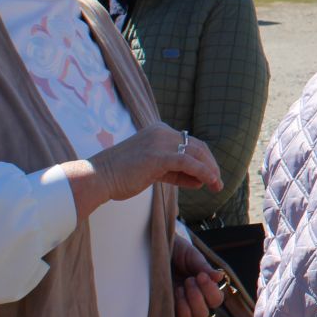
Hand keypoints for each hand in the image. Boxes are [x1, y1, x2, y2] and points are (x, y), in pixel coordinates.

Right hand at [67, 123, 221, 218]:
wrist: (98, 177)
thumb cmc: (122, 176)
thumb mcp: (152, 169)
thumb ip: (175, 171)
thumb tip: (199, 180)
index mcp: (159, 131)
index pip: (190, 143)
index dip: (203, 160)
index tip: (210, 176)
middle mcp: (161, 132)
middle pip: (197, 147)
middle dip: (210, 165)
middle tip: (217, 182)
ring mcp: (160, 142)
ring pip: (196, 154)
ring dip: (210, 171)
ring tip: (216, 185)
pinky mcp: (158, 156)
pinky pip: (188, 163)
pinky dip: (203, 172)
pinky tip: (209, 182)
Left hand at [170, 235, 226, 316]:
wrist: (157, 248)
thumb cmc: (178, 253)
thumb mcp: (192, 257)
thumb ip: (204, 267)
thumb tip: (220, 276)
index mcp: (205, 289)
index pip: (216, 300)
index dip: (210, 291)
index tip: (200, 276)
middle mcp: (193, 302)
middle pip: (202, 314)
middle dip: (196, 297)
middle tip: (188, 280)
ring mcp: (178, 308)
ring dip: (184, 306)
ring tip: (178, 289)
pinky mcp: (164, 310)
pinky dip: (172, 310)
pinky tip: (169, 293)